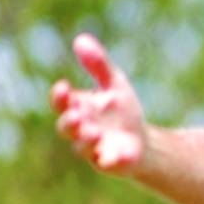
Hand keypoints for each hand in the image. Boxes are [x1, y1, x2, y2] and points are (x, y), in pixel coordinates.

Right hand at [51, 33, 144, 172]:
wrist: (143, 142)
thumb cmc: (122, 112)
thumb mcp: (114, 84)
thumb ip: (99, 65)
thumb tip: (81, 39)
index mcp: (78, 109)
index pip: (61, 103)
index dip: (60, 97)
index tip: (64, 87)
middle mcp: (81, 130)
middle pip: (66, 128)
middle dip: (69, 121)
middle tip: (77, 114)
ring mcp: (94, 148)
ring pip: (82, 147)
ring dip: (85, 139)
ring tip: (93, 131)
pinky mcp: (110, 162)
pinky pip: (107, 164)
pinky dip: (109, 160)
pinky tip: (116, 156)